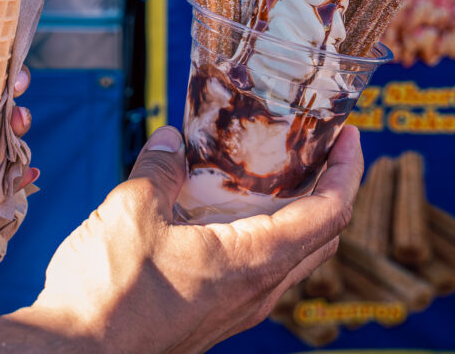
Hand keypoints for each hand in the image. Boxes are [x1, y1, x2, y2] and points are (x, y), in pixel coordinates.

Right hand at [30, 125, 362, 353]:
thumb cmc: (106, 295)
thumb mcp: (131, 212)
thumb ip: (158, 169)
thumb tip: (169, 141)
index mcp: (252, 261)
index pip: (330, 213)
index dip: (348, 171)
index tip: (349, 137)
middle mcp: (257, 291)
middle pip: (320, 236)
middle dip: (328, 188)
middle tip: (314, 149)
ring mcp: (236, 309)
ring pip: (290, 258)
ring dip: (294, 214)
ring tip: (269, 175)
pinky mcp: (212, 317)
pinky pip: (256, 273)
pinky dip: (260, 235)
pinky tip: (221, 214)